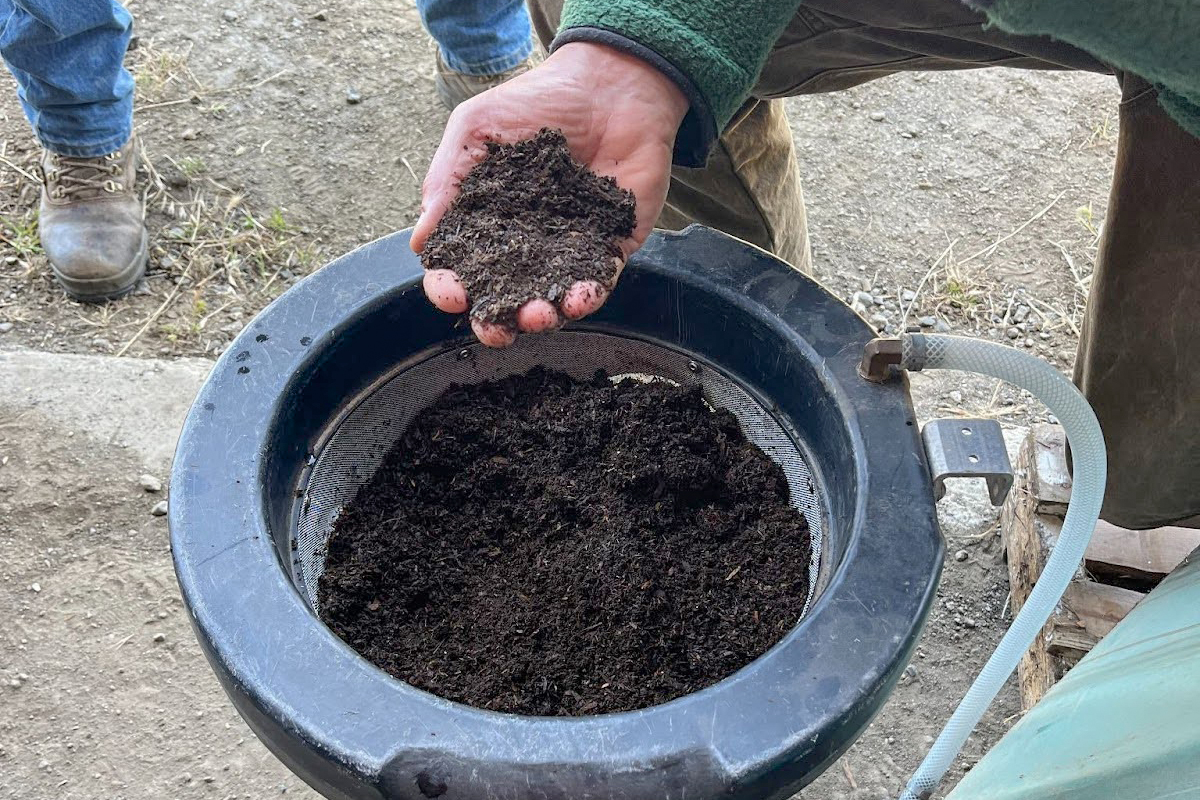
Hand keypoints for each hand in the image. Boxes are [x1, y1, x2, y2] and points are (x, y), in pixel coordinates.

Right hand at [412, 42, 688, 346]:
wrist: (609, 82)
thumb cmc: (538, 99)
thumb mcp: (477, 128)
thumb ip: (447, 179)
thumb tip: (419, 239)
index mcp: (485, 223)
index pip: (460, 269)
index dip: (449, 287)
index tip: (451, 292)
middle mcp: (524, 246)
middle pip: (503, 300)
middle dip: (495, 323)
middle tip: (494, 330)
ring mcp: (568, 250)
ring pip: (551, 300)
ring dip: (542, 318)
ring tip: (538, 315)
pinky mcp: (610, 245)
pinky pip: (599, 281)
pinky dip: (587, 295)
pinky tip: (578, 296)